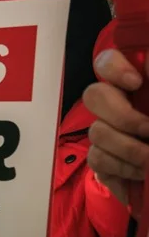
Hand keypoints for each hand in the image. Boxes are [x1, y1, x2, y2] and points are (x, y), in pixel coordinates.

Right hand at [83, 49, 148, 204]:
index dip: (113, 68)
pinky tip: (142, 173)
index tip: (136, 83)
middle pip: (93, 95)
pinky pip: (97, 158)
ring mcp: (107, 133)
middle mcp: (118, 106)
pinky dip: (122, 167)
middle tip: (148, 130)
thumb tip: (147, 63)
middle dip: (121, 116)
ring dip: (128, 148)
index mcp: (137, 89)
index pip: (108, 63)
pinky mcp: (103, 161)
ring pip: (97, 132)